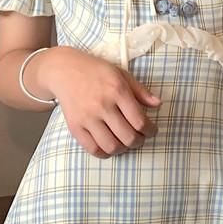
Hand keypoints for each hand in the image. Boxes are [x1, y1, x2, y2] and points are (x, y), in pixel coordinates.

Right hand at [42, 47, 161, 156]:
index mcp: (117, 90)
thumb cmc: (96, 71)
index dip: (150, 130)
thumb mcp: (121, 74)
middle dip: (139, 141)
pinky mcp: (75, 126)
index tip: (151, 131)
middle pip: (128, 137)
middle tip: (140, 138)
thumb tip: (158, 105)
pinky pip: (93, 149)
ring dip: (123, 149)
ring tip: (124, 142)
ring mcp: (87, 117)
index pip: (140, 121)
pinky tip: (109, 145)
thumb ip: (141, 91)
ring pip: (111, 146)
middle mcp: (102, 105)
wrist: (64, 70)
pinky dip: (104, 153)